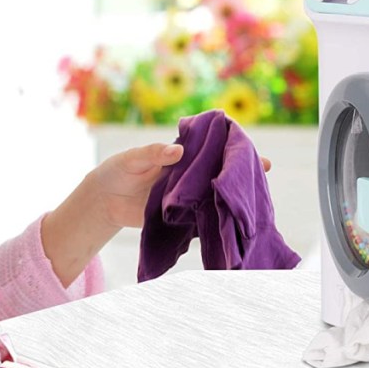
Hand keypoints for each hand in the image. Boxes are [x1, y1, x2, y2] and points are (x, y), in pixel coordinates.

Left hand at [89, 142, 271, 228]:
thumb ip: (153, 153)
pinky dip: (217, 220)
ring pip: (216, 196)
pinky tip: (234, 222)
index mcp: (182, 156)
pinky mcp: (181, 217)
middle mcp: (189, 176)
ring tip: (254, 197)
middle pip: (220, 172)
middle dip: (242, 171)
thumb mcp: (132, 158)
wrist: (105, 202)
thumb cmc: (118, 171)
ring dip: (233, 197)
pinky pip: (202, 219)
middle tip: (264, 169)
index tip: (249, 145)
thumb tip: (177, 151)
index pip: (211, 148)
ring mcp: (187, 197)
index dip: (230, 146)